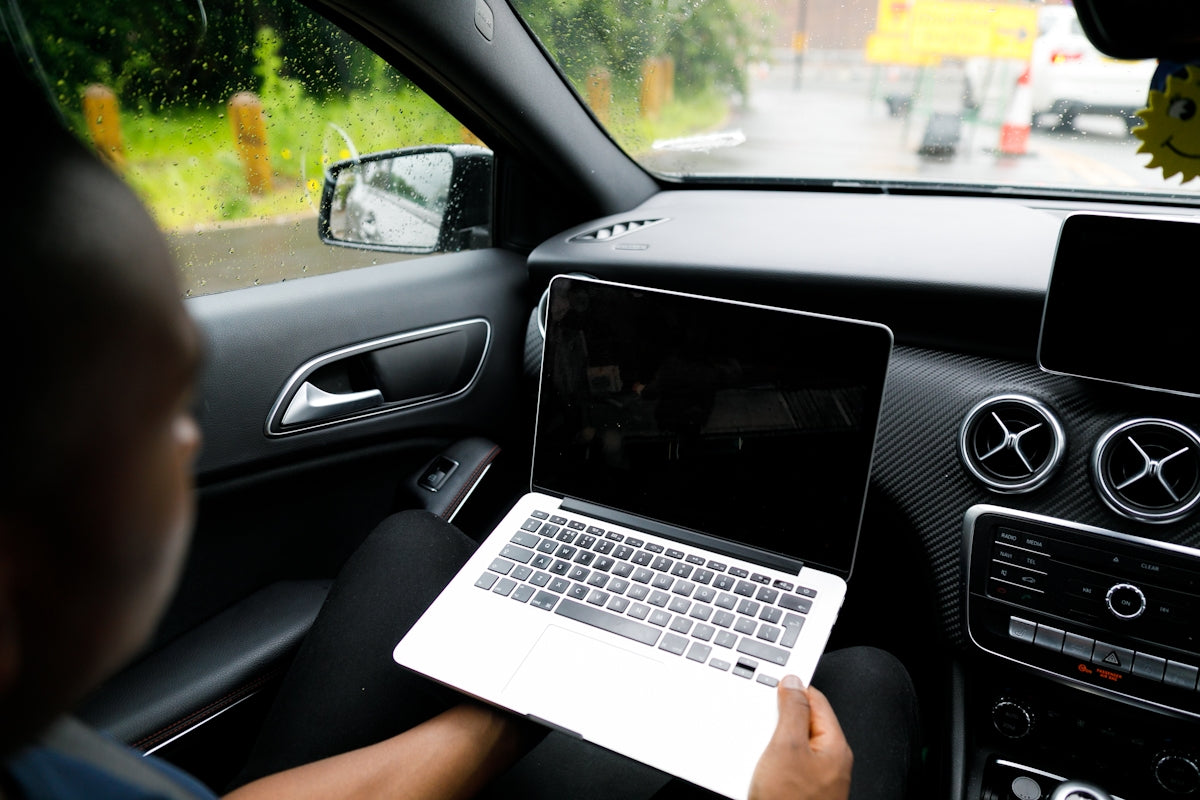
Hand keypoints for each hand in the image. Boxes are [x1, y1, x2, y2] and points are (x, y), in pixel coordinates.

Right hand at [748, 675, 852, 799]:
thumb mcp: (786, 747)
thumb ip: (792, 710)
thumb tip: (794, 683)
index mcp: (834, 745)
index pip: (816, 700)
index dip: (791, 690)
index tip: (771, 686)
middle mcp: (830, 762)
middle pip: (803, 723)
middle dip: (778, 719)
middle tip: (761, 724)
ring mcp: (817, 779)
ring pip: (791, 746)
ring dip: (771, 744)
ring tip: (758, 755)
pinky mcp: (801, 792)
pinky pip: (785, 767)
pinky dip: (769, 763)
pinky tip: (757, 772)